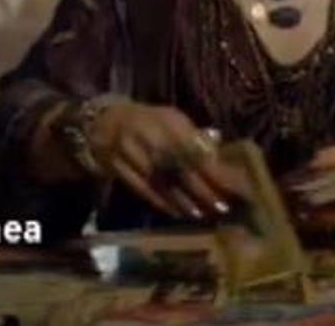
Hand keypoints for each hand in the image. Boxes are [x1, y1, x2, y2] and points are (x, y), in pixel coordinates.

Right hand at [87, 100, 232, 220]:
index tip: (231, 185)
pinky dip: (161, 202)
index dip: (211, 167)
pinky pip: (142, 189)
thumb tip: (220, 149)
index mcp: (166, 119)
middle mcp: (147, 133)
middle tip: (221, 206)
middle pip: (178, 165)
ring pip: (160, 180)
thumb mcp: (172, 119)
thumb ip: (195, 135)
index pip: (193, 146)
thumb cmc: (149, 122)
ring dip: (183, 200)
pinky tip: (177, 213)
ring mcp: (129, 151)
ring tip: (202, 214)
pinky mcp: (117, 168)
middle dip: (201, 188)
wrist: (104, 122)